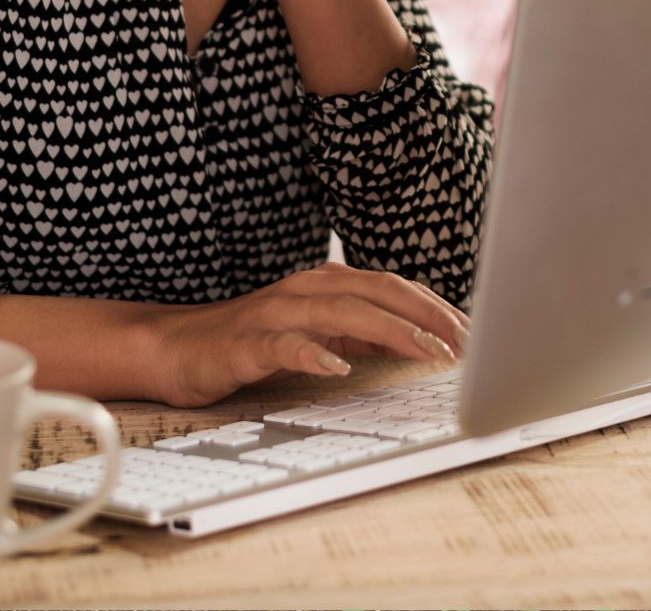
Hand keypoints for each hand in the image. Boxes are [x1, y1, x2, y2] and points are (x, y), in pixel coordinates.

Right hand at [150, 260, 467, 407]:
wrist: (177, 347)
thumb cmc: (252, 340)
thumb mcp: (318, 331)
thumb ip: (362, 329)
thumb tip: (418, 337)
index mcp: (325, 284)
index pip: (391, 286)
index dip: (434, 306)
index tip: (473, 331)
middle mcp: (305, 290)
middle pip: (376, 291)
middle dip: (425, 315)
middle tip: (464, 343)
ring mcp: (275, 314)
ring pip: (340, 312)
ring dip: (388, 330)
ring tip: (425, 351)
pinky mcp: (246, 343)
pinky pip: (283, 345)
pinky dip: (312, 353)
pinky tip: (337, 367)